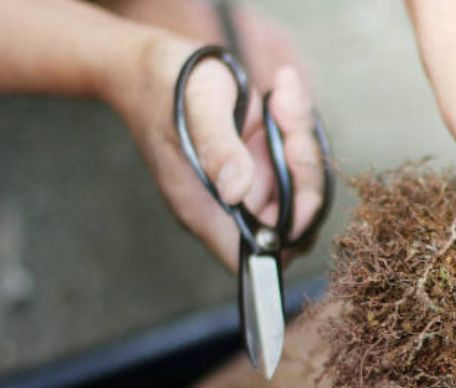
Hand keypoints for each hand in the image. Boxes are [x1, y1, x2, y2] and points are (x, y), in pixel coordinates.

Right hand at [104, 33, 323, 272]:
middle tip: (288, 125)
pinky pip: (298, 152)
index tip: (297, 189)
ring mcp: (249, 182)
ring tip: (280, 98)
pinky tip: (281, 91)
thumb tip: (236, 190)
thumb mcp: (196, 107)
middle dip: (304, 172)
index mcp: (205, 210)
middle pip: (292, 218)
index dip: (287, 236)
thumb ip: (219, 148)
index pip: (255, 256)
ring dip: (303, 138)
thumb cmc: (165, 84)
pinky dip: (299, 120)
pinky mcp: (261, 159)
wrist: (151, 62)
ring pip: (302, 182)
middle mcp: (231, 203)